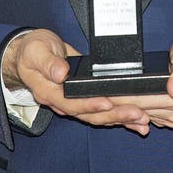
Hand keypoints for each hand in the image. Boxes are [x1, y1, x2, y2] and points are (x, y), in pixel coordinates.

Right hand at [1, 29, 150, 134]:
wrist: (29, 55)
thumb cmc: (32, 51)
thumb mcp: (36, 51)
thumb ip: (48, 62)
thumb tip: (61, 73)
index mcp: (49, 92)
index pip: (71, 103)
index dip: (89, 104)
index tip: (107, 102)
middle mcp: (62, 102)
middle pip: (90, 114)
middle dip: (115, 115)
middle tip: (137, 113)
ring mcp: (74, 102)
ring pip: (99, 116)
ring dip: (121, 119)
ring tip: (142, 120)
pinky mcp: (84, 99)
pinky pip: (103, 112)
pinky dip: (120, 118)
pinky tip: (138, 121)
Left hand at [110, 32, 172, 129]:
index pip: (143, 100)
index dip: (121, 96)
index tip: (102, 93)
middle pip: (139, 109)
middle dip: (117, 104)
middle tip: (94, 96)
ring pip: (141, 115)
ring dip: (123, 109)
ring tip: (101, 100)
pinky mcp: (171, 117)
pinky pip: (148, 116)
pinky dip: (134, 111)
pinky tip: (121, 103)